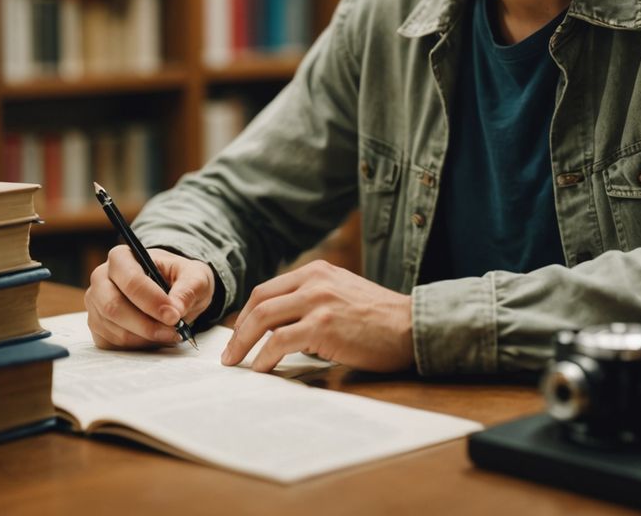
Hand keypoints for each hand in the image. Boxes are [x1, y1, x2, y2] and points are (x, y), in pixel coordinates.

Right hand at [85, 246, 213, 349]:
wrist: (171, 289)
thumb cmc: (180, 277)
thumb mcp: (195, 276)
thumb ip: (188, 289)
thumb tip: (175, 310)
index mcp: (122, 257)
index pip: (130, 280)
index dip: (151, 301)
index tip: (174, 316)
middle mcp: (101, 279)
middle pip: (114, 307)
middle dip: (146, 325)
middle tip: (174, 331)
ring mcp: (96, 304)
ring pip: (114, 329)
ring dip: (145, 337)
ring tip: (170, 334)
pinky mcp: (97, 327)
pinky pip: (112, 344)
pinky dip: (137, 345)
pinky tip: (154, 337)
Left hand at [220, 259, 413, 372]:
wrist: (411, 326)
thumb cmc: (380, 319)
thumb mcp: (343, 294)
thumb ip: (314, 301)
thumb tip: (282, 329)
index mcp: (317, 270)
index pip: (268, 289)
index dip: (247, 314)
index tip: (238, 334)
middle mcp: (314, 280)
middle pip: (260, 301)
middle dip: (238, 329)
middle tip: (229, 354)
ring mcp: (318, 301)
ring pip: (263, 319)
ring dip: (243, 344)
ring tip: (237, 364)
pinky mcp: (323, 325)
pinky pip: (279, 341)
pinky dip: (264, 357)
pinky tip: (262, 370)